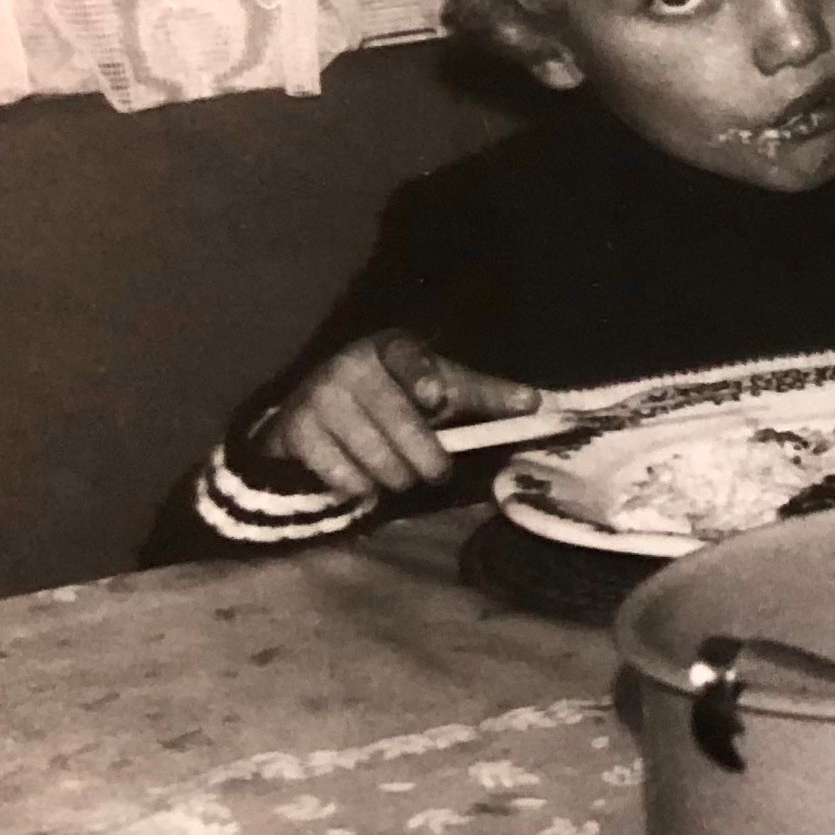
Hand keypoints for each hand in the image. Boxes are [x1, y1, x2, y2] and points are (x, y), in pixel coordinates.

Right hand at [261, 333, 541, 501]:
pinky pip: (342, 474)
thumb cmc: (396, 396)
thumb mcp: (440, 389)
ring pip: (374, 454)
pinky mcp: (298, 429)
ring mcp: (320, 395)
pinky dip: (361, 486)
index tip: (435, 397)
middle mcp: (351, 364)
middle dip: (425, 457)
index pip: (409, 357)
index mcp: (392, 348)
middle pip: (399, 419)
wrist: (318, 410)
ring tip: (399, 474)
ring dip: (395, 477)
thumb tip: (537, 403)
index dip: (422, 375)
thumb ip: (485, 397)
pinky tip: (364, 478)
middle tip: (435, 472)